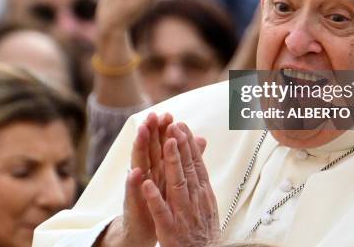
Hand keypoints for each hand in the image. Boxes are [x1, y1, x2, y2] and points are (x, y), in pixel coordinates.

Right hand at [117, 112, 172, 246]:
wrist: (143, 228)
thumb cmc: (161, 201)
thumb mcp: (173, 179)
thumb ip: (185, 158)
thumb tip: (200, 139)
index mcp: (157, 166)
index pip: (160, 143)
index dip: (163, 129)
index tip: (168, 114)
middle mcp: (146, 172)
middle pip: (148, 147)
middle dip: (150, 130)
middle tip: (151, 115)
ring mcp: (137, 187)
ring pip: (138, 163)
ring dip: (138, 147)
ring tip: (141, 131)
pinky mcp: (133, 203)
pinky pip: (132, 192)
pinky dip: (133, 182)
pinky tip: (135, 173)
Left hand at [141, 123, 217, 246]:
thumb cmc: (202, 230)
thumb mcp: (207, 202)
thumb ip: (201, 177)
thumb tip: (202, 150)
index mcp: (203, 193)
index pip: (195, 163)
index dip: (188, 143)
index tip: (180, 124)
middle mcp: (195, 200)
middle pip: (188, 168)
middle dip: (181, 145)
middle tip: (173, 124)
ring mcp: (183, 214)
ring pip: (177, 184)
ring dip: (172, 163)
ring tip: (166, 144)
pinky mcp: (170, 230)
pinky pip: (161, 211)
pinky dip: (154, 197)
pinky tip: (146, 184)